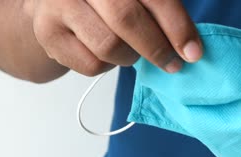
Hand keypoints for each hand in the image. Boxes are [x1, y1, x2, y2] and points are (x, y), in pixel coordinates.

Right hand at [23, 0, 202, 74]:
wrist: (53, 8)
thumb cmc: (105, 4)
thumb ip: (159, 10)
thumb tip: (190, 46)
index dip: (177, 26)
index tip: (193, 52)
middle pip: (127, 19)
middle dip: (157, 48)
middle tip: (172, 64)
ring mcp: (60, 4)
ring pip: (109, 46)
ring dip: (129, 57)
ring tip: (131, 52)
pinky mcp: (47, 33)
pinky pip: (91, 65)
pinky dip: (107, 67)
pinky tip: (106, 55)